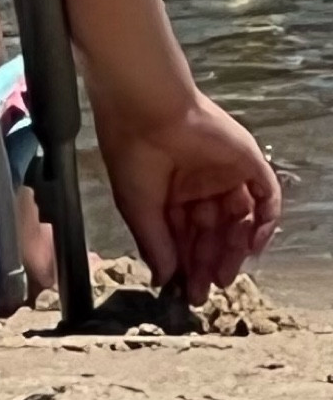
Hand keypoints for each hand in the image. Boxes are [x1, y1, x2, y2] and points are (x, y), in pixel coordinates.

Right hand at [95, 90, 280, 303]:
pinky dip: (265, 223)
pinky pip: (266, 196)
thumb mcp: (137, 206)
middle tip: (206, 289)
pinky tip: (251, 247)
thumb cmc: (132, 152)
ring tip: (224, 274)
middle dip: (208, 261)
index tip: (187, 290)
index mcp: (169, 188)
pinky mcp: (247, 160)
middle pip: (212, 230)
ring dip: (233, 249)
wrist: (148, 109)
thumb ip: (154, 243)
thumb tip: (163, 279)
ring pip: (239, 218)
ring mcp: (224, 171)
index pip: (185, 232)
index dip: (187, 262)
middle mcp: (198, 181)